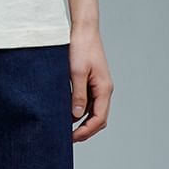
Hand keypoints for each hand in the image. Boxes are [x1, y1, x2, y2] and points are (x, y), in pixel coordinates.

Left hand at [69, 26, 112, 141]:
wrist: (83, 30)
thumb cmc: (81, 47)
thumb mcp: (77, 72)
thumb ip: (78, 95)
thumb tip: (76, 116)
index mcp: (104, 89)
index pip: (99, 119)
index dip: (86, 131)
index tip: (71, 138)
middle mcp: (104, 90)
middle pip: (98, 118)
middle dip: (85, 130)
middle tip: (67, 138)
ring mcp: (98, 86)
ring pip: (93, 111)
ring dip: (81, 122)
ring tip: (65, 128)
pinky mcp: (91, 82)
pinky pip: (87, 102)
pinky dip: (79, 111)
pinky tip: (66, 113)